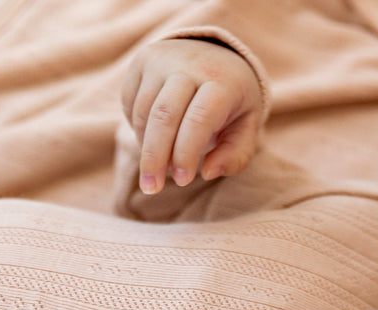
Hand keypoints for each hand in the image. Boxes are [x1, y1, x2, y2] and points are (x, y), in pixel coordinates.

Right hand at [120, 38, 262, 195]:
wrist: (216, 52)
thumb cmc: (233, 100)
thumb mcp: (247, 126)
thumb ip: (236, 155)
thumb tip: (207, 172)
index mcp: (221, 81)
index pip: (198, 119)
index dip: (186, 153)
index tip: (182, 180)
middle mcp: (188, 65)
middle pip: (163, 116)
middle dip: (154, 157)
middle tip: (151, 188)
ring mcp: (161, 59)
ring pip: (143, 111)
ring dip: (146, 146)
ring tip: (156, 168)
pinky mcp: (142, 61)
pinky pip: (131, 102)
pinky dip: (138, 128)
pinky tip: (152, 140)